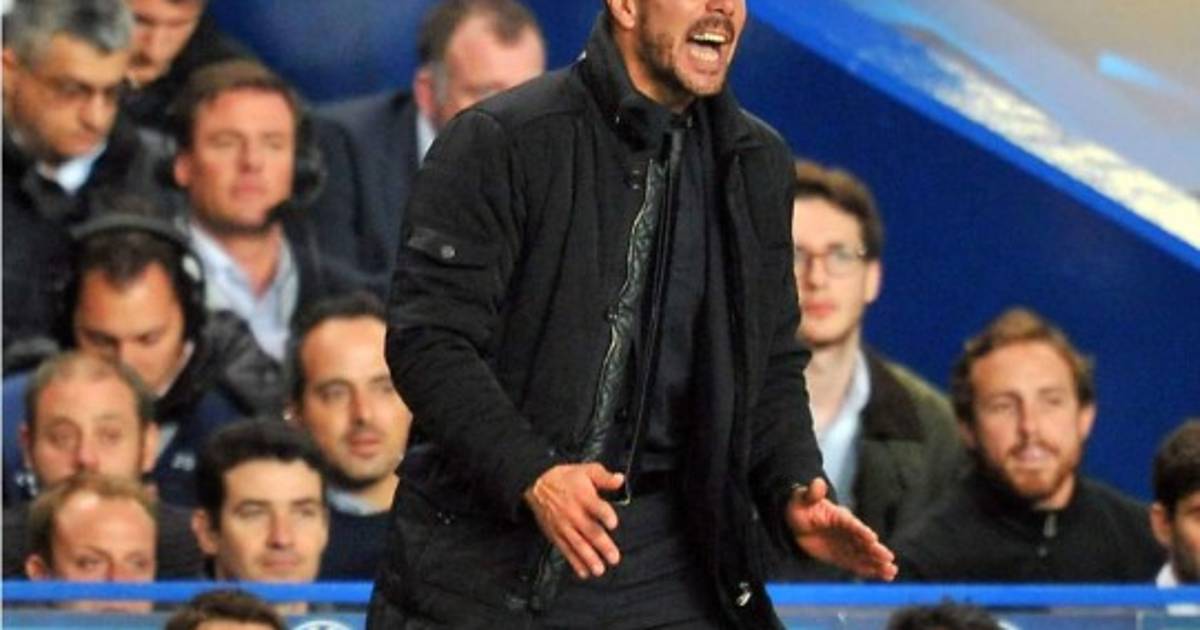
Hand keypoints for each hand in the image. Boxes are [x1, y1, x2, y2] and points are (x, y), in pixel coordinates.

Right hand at [524, 463, 624, 578]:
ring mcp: (564, 526)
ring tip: (599, 570)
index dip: (605, 515)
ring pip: (578, 545)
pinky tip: (584, 572)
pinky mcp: (556, 535)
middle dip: (602, 546)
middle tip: (614, 558)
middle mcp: (574, 513)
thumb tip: (620, 480)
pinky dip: (574, 562)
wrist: (537, 484)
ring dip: (589, 559)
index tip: (613, 524)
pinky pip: (566, 550)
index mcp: (583, 497)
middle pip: (590, 531)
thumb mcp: (586, 470)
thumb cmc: (566, 478)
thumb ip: (604, 477)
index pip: (596, 507)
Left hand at [785, 478, 897, 580]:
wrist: (797, 522)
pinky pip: (857, 565)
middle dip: (875, 550)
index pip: (852, 524)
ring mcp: (847, 545)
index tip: (872, 538)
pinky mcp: (843, 557)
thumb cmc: (801, 507)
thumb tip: (817, 482)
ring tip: (891, 572)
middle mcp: (848, 532)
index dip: (861, 531)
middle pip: (863, 542)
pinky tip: (884, 577)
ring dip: (878, 563)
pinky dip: (869, 570)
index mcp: (840, 517)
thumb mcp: (802, 498)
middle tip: (888, 558)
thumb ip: (812, 493)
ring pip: (864, 555)